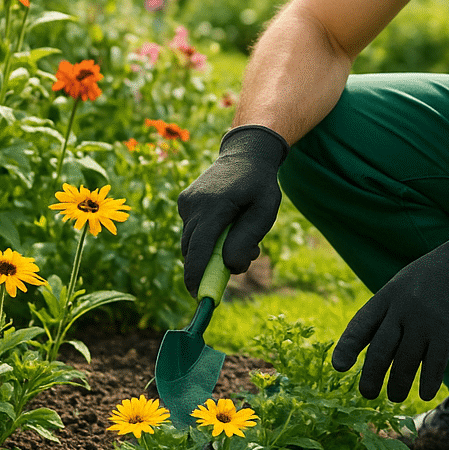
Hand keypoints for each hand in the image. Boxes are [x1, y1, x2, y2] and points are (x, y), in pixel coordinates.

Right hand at [178, 124, 287, 296]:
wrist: (246, 153)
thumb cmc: (259, 184)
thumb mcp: (264, 211)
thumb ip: (247, 239)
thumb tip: (230, 267)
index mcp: (214, 205)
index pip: (199, 248)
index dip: (196, 276)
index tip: (198, 296)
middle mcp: (194, 203)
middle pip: (193, 250)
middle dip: (210, 265)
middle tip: (239, 262)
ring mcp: (186, 202)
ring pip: (192, 242)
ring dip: (212, 250)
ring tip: (242, 239)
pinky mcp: (184, 201)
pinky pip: (193, 230)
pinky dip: (207, 237)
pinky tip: (229, 224)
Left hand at [331, 212, 448, 401]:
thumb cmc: (438, 273)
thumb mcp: (406, 283)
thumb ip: (392, 309)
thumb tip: (380, 346)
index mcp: (388, 294)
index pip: (361, 324)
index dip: (348, 347)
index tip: (339, 367)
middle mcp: (401, 307)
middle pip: (380, 350)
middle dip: (371, 376)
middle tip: (367, 393)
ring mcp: (423, 318)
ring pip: (404, 361)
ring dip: (398, 384)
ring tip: (395, 396)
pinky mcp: (446, 327)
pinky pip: (434, 362)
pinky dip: (428, 380)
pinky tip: (426, 393)